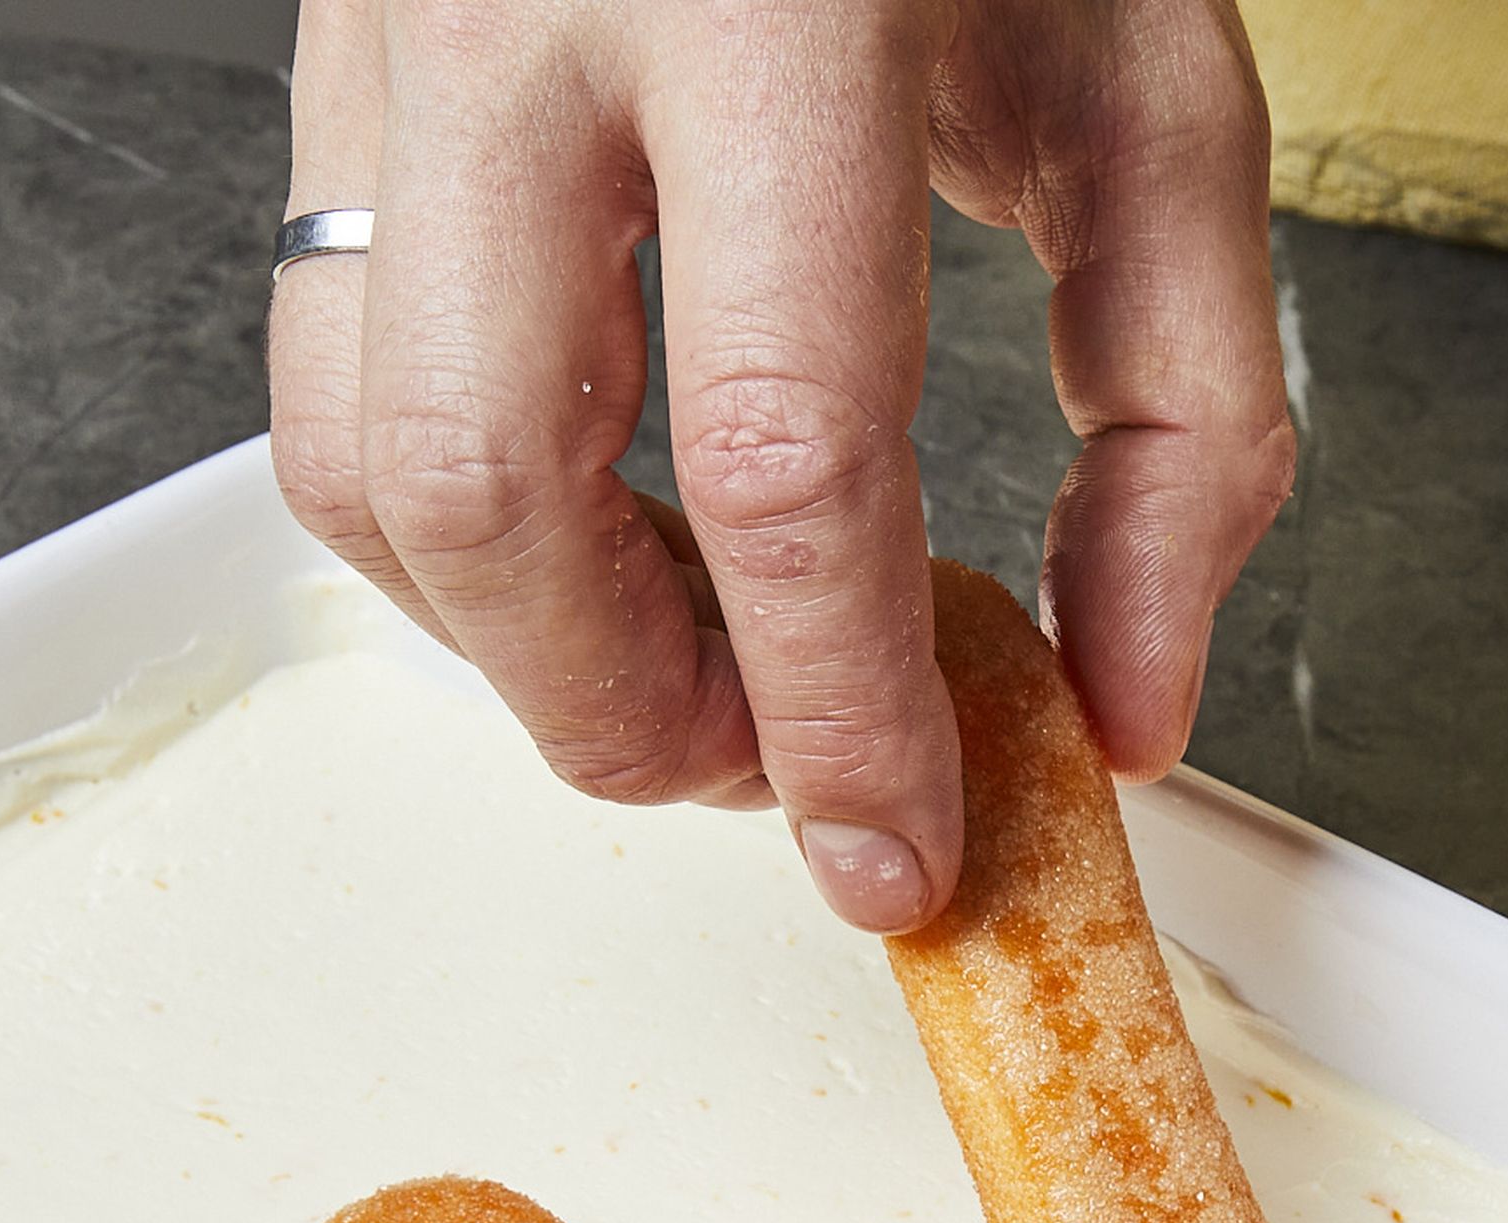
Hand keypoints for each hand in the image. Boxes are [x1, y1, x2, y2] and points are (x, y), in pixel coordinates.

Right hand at [268, 0, 1294, 932]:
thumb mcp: (1160, 93)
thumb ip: (1181, 413)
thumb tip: (1121, 700)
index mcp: (778, 1)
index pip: (778, 450)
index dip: (837, 709)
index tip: (897, 853)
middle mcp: (531, 6)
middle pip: (493, 490)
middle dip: (633, 710)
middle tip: (779, 767)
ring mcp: (392, 30)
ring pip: (358, 458)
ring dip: (522, 645)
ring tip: (701, 662)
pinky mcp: (332, 63)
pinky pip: (326, 373)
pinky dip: (462, 529)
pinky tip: (611, 534)